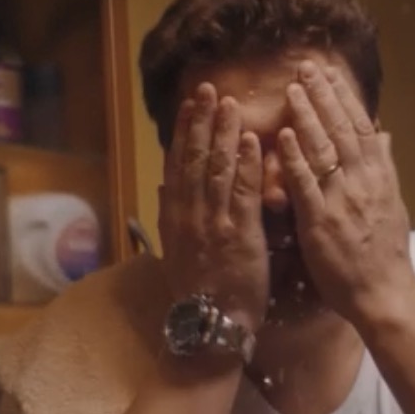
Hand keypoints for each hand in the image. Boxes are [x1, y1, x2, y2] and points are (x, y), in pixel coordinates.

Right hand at [156, 82, 269, 330]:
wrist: (212, 323)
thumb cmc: (199, 290)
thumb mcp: (176, 251)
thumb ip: (171, 217)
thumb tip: (164, 188)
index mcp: (174, 217)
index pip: (177, 164)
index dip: (183, 132)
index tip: (189, 105)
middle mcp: (189, 215)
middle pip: (194, 159)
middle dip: (202, 122)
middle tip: (209, 89)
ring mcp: (213, 223)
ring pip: (216, 169)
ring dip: (223, 133)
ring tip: (230, 103)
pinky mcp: (239, 234)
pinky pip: (242, 192)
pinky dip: (245, 164)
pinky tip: (250, 139)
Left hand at [275, 60, 414, 324]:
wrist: (384, 293)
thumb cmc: (385, 253)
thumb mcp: (393, 202)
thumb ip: (384, 166)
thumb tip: (383, 133)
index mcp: (379, 176)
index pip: (362, 127)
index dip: (345, 98)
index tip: (330, 73)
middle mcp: (363, 182)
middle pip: (344, 129)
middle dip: (325, 95)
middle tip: (306, 66)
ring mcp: (343, 200)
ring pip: (325, 149)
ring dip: (308, 117)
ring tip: (292, 89)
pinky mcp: (322, 222)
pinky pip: (306, 184)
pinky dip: (295, 158)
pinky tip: (282, 136)